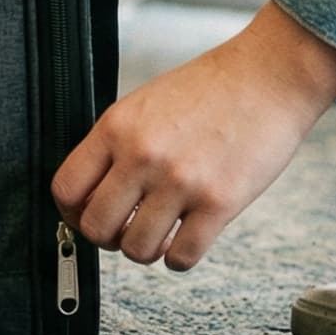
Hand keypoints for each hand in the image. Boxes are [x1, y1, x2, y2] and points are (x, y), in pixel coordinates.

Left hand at [52, 0, 335, 269]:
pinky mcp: (219, 203)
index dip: (71, 212)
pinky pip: (181, 257)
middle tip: (123, 229)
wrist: (269, 76)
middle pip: (95, 227)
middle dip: (106, 237)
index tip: (84, 215)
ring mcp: (181, 182)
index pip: (66, 189)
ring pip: (136, 250)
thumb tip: (93, 192)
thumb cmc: (210, 88)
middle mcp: (143, 156)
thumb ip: (116, 145)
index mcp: (117, 128)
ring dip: (144, 250)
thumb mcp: (144, 104)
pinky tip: (186, 240)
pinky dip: (178, 258)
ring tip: (158, 234)